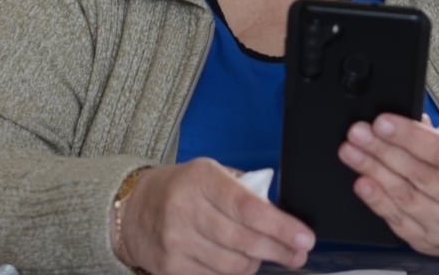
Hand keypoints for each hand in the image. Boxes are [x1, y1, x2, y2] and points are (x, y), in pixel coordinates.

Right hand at [118, 158, 314, 274]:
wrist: (135, 209)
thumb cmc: (183, 187)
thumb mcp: (211, 173)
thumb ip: (244, 189)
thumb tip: (280, 215)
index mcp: (202, 179)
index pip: (248, 208)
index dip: (281, 226)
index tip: (304, 238)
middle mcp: (186, 209)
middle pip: (244, 241)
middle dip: (278, 250)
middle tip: (298, 253)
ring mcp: (176, 242)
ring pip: (233, 266)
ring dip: (256, 263)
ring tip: (264, 254)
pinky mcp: (170, 269)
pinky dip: (233, 274)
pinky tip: (239, 263)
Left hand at [337, 114, 438, 258]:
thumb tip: (411, 120)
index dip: (409, 137)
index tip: (382, 122)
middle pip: (418, 174)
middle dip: (382, 150)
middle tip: (357, 132)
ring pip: (405, 198)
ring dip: (373, 172)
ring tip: (351, 152)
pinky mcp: (428, 241)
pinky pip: (399, 221)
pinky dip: (377, 202)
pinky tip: (362, 184)